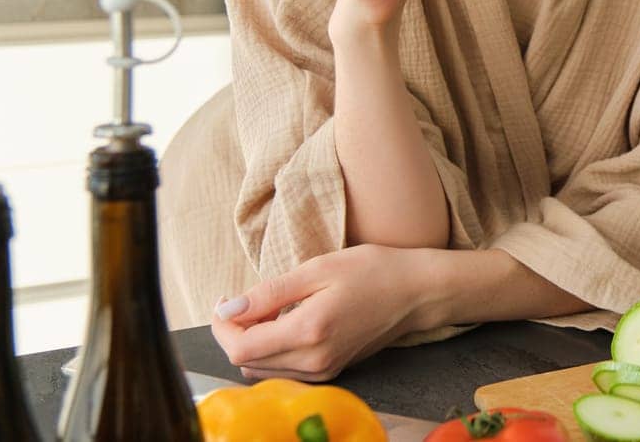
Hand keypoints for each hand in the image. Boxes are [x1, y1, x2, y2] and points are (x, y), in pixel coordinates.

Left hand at [211, 244, 448, 381]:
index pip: (240, 347)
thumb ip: (269, 293)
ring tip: (266, 309)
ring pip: (262, 370)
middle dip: (234, 332)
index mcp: (308, 332)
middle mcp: (313, 361)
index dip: (222, 326)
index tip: (225, 300)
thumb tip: (228, 309)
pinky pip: (284, 370)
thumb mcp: (318, 269)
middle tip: (242, 300)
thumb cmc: (373, 271)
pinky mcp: (330, 371)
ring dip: (252, 342)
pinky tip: (284, 323)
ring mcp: (323, 371)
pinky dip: (272, 350)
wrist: (417, 293)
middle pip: (246, 362)